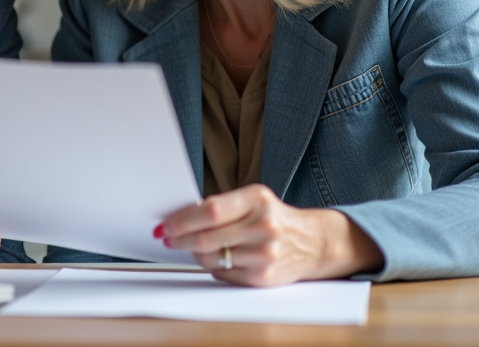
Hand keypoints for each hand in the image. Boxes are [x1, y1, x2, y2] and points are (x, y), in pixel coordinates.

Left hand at [155, 184, 383, 285]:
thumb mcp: (253, 200)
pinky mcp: (263, 277)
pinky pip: (223, 273)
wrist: (312, 242)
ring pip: (212, 258)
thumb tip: (180, 217)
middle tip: (168, 237)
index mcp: (257, 200)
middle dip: (180, 239)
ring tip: (191, 246)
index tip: (166, 224)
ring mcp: (264, 254)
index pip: (210, 211)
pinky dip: (213, 266)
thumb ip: (222, 206)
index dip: (182, 220)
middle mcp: (263, 226)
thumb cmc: (274, 217)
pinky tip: (215, 258)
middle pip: (207, 237)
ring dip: (194, 253)